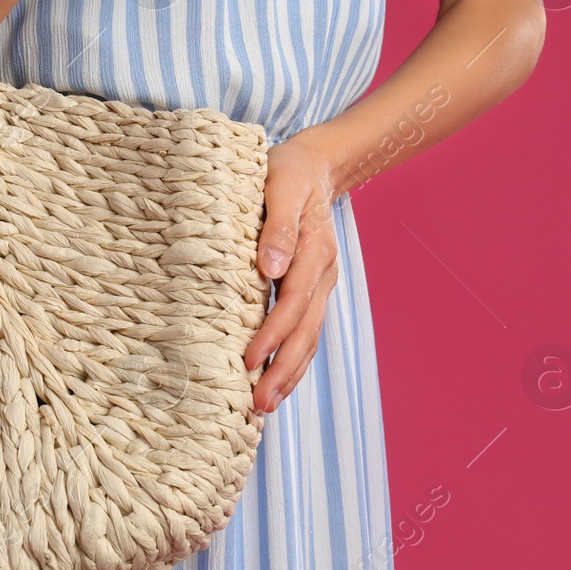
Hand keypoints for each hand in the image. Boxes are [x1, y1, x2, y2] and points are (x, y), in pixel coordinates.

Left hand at [244, 130, 341, 413]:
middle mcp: (321, 274)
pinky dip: (294, 358)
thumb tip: (270, 266)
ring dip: (290, 372)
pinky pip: (305, 329)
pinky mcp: (311, 288)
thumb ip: (277, 227)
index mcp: (313, 252)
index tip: (249, 361)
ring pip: (309, 336)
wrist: (313, 164)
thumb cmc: (288, 172)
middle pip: (305, 331)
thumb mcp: (280, 186)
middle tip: (258, 404)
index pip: (291, 304)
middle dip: (283, 370)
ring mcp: (320, 284)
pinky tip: (277, 379)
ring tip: (266, 405)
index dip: (271, 335)